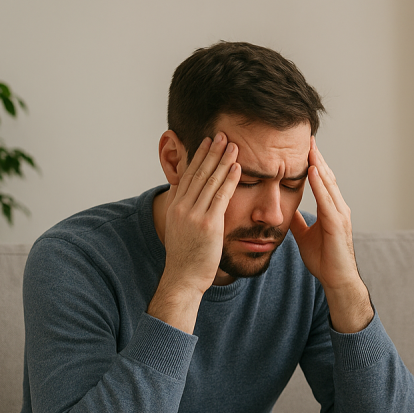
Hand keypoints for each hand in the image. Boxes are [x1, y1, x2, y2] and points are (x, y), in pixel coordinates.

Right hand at [149, 133, 239, 332]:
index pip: (189, 174)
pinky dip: (229, 180)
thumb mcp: (182, 229)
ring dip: (223, 160)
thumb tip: (193, 199)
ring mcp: (194, 215)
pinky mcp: (208, 224)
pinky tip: (237, 167)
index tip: (208, 141)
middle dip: (212, 152)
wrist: (183, 278)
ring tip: (233, 144)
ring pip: (210, 181)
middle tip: (222, 134)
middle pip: (199, 172)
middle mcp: (183, 206)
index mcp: (176, 206)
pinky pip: (221, 197)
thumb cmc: (187, 258)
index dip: (199, 156)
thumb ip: (188, 212)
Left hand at [290, 137, 372, 332]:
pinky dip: (320, 184)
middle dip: (317, 158)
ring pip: (328, 184)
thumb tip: (285, 209)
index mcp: (330, 210)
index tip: (303, 148)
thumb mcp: (304, 236)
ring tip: (309, 148)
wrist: (337, 281)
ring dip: (318, 165)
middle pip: (326, 177)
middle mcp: (338, 208)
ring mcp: (340, 215)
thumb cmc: (325, 261)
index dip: (312, 164)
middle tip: (307, 138)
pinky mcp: (337, 224)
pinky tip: (312, 171)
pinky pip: (327, 200)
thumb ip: (297, 221)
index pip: (321, 181)